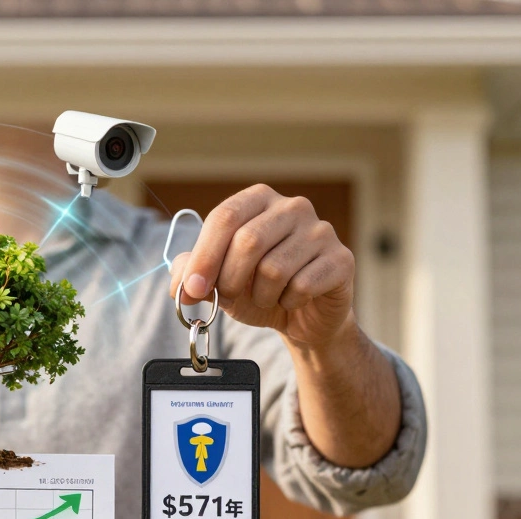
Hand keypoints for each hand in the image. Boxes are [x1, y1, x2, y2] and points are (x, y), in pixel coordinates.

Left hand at [168, 184, 355, 347]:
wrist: (302, 317)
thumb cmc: (257, 289)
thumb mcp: (217, 279)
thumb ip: (192, 273)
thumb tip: (180, 284)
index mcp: (258, 200)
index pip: (225, 217)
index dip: (204, 256)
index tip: (192, 289)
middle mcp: (292, 207)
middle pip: (248, 241)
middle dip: (229, 280)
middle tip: (229, 298)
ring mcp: (320, 230)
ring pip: (273, 268)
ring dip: (260, 296)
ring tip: (266, 297)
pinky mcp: (341, 259)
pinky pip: (302, 286)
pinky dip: (288, 302)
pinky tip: (292, 299)